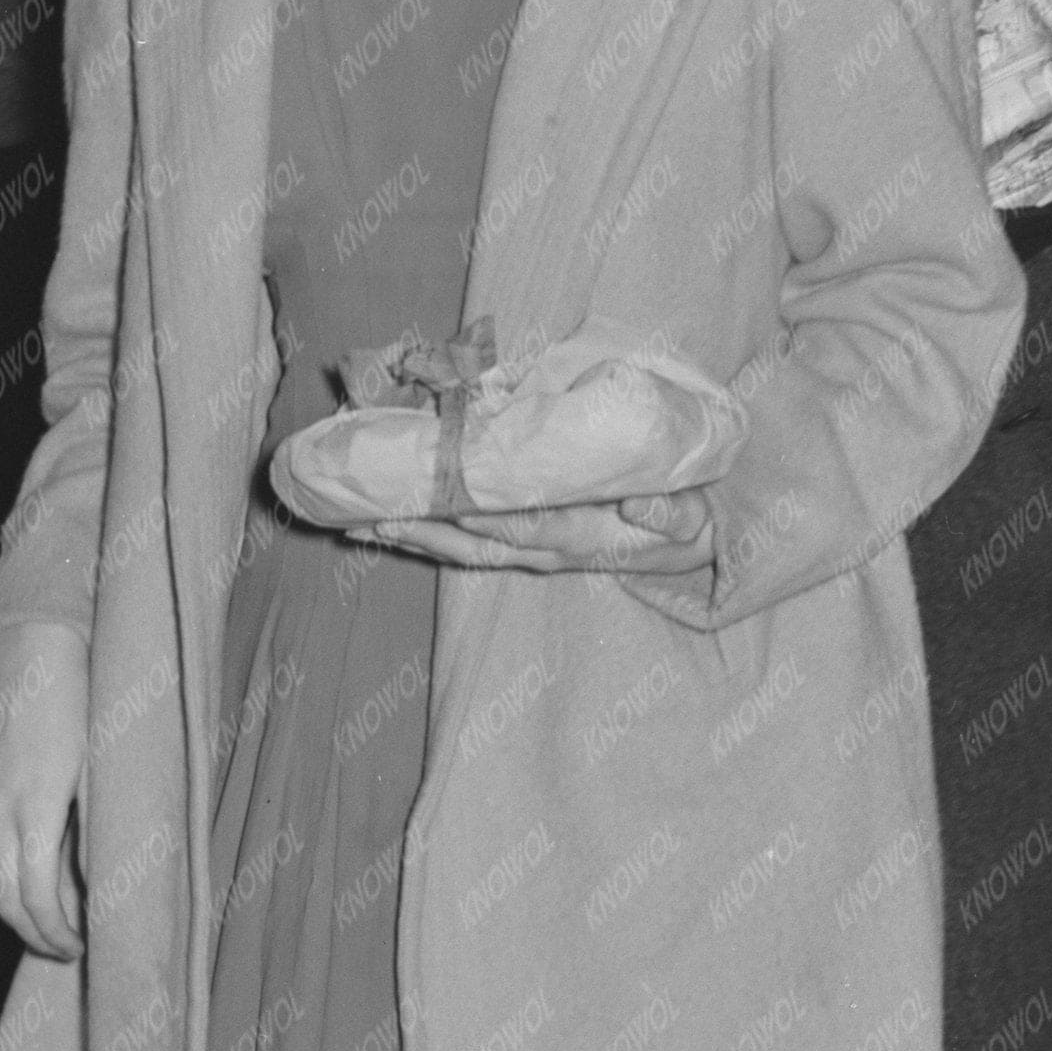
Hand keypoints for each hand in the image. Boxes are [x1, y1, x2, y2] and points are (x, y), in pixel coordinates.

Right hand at [0, 630, 87, 958]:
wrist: (35, 650)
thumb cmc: (80, 704)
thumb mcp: (98, 770)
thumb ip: (91, 831)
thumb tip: (96, 887)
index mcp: (33, 810)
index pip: (36, 899)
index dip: (58, 933)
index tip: (83, 945)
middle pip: (5, 901)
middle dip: (36, 934)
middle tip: (68, 948)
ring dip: (11, 912)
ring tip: (45, 924)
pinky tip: (17, 883)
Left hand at [336, 487, 714, 577]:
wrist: (694, 550)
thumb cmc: (689, 522)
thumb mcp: (694, 519)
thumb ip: (672, 514)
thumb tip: (639, 505)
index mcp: (580, 538)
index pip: (518, 523)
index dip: (474, 512)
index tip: (431, 497)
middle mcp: (545, 550)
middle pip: (471, 542)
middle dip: (419, 529)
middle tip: (365, 515)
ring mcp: (532, 553)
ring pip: (460, 548)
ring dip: (411, 537)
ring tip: (357, 523)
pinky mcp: (527, 547)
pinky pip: (469, 545)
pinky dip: (428, 535)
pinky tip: (391, 523)